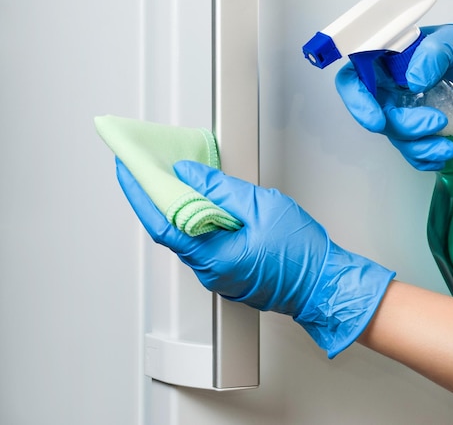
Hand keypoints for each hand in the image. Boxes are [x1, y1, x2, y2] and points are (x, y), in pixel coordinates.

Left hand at [116, 158, 394, 357]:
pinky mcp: (228, 271)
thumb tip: (190, 176)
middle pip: (171, 229)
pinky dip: (196, 219)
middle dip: (156, 196)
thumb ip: (222, 190)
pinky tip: (203, 200)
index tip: (129, 170)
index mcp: (214, 257)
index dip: (141, 194)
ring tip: (174, 177)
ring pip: (187, 235)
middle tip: (147, 168)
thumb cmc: (302, 254)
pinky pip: (203, 242)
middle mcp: (210, 271)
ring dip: (177, 206)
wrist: (324, 284)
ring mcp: (218, 273)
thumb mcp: (263, 208)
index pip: (163, 223)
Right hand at [335, 63, 452, 170]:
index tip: (378, 121)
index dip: (357, 101)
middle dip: (403, 126)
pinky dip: (425, 157)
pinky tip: (443, 154)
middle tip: (437, 122)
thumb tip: (414, 80)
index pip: (353, 80)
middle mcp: (387, 87)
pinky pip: (412, 150)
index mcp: (385, 60)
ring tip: (448, 145)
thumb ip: (433, 52)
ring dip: (418, 146)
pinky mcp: (417, 128)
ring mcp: (402, 109)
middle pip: (376, 114)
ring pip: (396, 136)